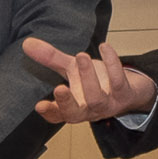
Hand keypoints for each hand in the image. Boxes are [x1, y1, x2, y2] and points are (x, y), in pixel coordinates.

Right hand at [26, 35, 157, 125]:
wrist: (130, 89)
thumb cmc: (97, 81)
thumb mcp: (71, 69)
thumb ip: (50, 58)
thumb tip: (27, 43)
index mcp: (73, 107)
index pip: (57, 115)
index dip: (49, 112)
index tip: (40, 105)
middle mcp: (88, 110)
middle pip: (75, 113)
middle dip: (66, 102)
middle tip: (59, 88)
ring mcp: (108, 104)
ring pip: (96, 98)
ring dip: (88, 78)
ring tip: (81, 56)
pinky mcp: (124, 94)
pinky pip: (118, 81)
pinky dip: (112, 64)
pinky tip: (104, 47)